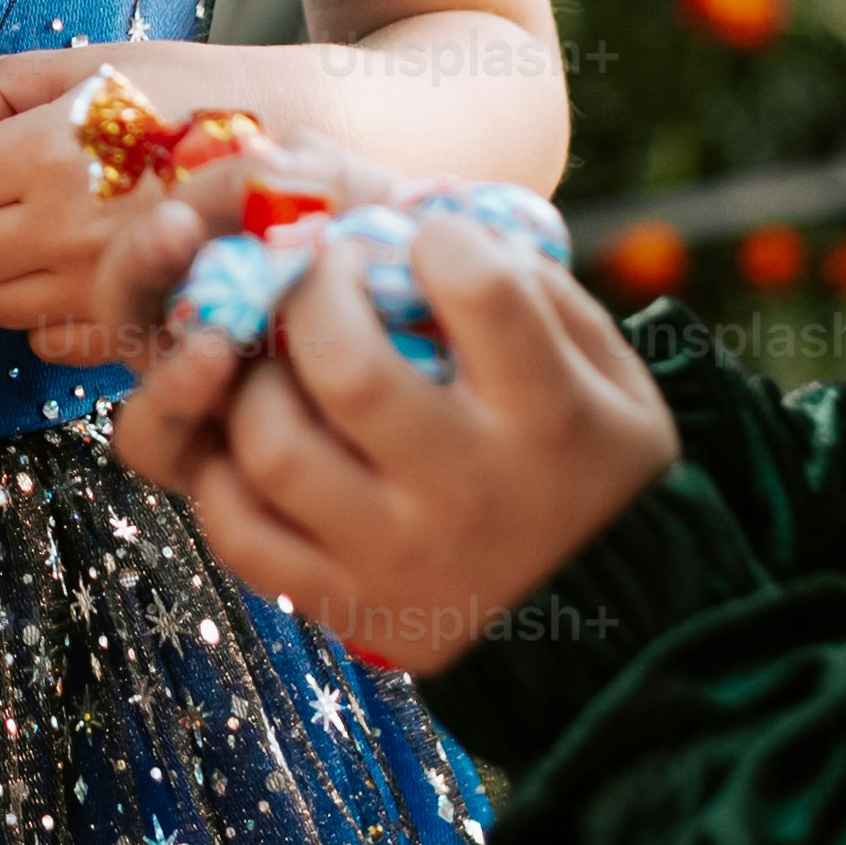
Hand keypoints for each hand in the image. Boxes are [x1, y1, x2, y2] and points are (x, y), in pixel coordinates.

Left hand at [0, 40, 248, 367]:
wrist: (300, 164)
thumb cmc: (198, 98)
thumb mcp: (98, 62)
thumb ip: (5, 88)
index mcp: (48, 155)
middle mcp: (63, 232)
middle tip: (6, 195)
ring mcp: (95, 290)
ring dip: (2, 270)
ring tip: (52, 230)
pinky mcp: (128, 331)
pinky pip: (42, 343)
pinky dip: (48, 312)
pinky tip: (85, 269)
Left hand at [102, 195, 673, 674]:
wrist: (620, 626)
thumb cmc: (598, 466)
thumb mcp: (611, 376)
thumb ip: (534, 291)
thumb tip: (425, 218)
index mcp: (547, 420)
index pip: (479, 289)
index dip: (440, 239)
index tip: (429, 243)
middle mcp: (468, 491)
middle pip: (346, 366)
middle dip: (315, 292)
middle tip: (322, 277)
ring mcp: (398, 557)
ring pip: (273, 448)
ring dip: (255, 381)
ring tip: (281, 364)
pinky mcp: (348, 605)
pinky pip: (241, 535)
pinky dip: (225, 474)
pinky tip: (257, 437)